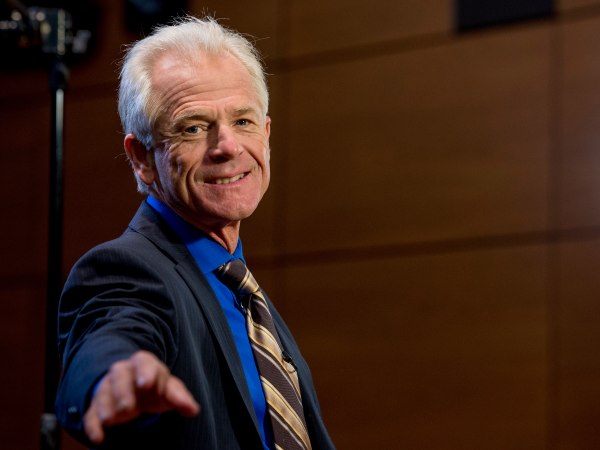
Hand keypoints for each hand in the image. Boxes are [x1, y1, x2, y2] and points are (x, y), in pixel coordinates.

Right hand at [83, 350, 199, 444]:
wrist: (133, 387)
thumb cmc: (155, 388)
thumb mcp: (168, 389)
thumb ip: (180, 397)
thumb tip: (193, 410)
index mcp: (144, 364)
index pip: (144, 362)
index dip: (145, 372)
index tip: (146, 383)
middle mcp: (124, 371)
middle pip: (119, 374)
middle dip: (123, 391)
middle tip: (128, 408)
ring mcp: (108, 387)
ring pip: (103, 391)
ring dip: (106, 406)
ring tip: (111, 420)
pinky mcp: (96, 405)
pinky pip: (91, 413)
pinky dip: (93, 425)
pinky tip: (98, 437)